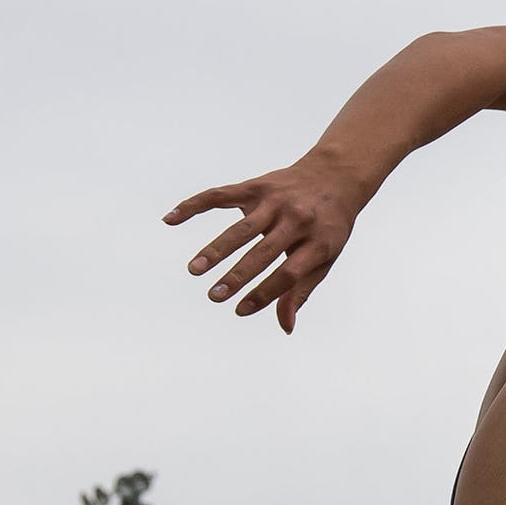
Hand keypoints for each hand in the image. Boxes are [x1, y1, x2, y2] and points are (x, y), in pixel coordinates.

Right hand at [165, 157, 370, 333]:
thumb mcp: (325, 258)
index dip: (265, 294)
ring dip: (216, 249)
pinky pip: (219, 195)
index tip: (240, 310)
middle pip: (263, 252)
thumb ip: (301, 290)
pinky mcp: (255, 186)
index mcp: (318, 242)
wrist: (335, 176)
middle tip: (213, 296)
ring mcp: (275, 202)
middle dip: (237, 276)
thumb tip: (286, 328)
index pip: (288, 274)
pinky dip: (193, 205)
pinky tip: (170, 219)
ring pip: (241, 228)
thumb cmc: (328, 227)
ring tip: (194, 269)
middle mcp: (297, 221)